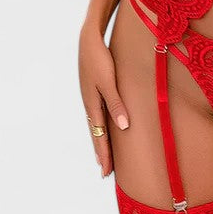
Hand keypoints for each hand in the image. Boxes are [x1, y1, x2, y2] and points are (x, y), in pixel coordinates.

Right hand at [78, 25, 129, 177]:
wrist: (88, 41)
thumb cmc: (100, 60)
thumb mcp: (108, 82)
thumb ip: (116, 104)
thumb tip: (123, 127)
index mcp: (93, 105)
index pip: (99, 136)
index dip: (104, 154)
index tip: (106, 172)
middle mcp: (90, 104)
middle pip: (96, 134)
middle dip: (101, 152)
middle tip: (105, 172)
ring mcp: (90, 97)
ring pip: (96, 125)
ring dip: (101, 140)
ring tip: (104, 154)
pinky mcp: (93, 89)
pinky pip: (98, 114)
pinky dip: (101, 126)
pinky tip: (104, 127)